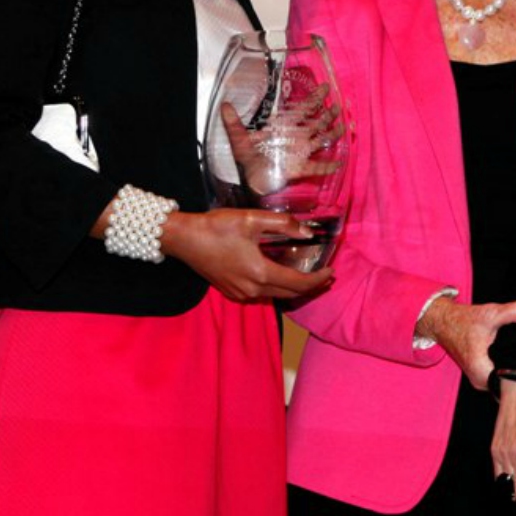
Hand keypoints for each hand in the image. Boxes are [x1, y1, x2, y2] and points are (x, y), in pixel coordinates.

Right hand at [160, 208, 333, 301]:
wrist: (184, 239)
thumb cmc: (217, 227)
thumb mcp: (252, 219)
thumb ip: (282, 224)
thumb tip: (307, 233)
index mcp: (260, 272)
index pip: (299, 284)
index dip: (318, 279)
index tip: (331, 271)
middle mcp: (252, 289)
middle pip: (290, 295)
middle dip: (311, 287)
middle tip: (326, 277)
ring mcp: (240, 293)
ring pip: (276, 297)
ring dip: (294, 290)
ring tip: (309, 278)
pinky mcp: (231, 291)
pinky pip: (261, 295)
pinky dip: (277, 289)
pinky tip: (281, 278)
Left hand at [220, 99, 343, 191]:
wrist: (250, 180)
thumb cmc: (247, 159)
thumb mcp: (239, 140)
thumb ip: (233, 123)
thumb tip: (224, 105)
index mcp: (284, 128)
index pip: (302, 110)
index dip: (314, 99)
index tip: (324, 88)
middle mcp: (296, 138)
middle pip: (317, 123)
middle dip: (328, 114)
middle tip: (339, 105)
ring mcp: (300, 152)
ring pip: (321, 140)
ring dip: (332, 134)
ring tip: (344, 127)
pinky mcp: (300, 168)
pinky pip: (317, 167)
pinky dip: (327, 166)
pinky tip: (338, 163)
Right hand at [415, 297, 515, 388]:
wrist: (444, 323)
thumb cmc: (465, 321)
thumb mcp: (492, 314)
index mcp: (482, 371)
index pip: (514, 381)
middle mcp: (481, 382)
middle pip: (512, 383)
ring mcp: (481, 381)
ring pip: (506, 380)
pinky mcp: (482, 377)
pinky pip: (500, 376)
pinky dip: (509, 367)